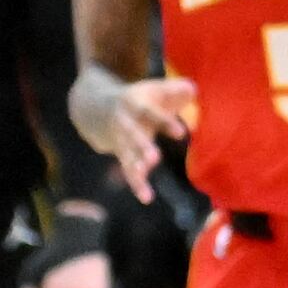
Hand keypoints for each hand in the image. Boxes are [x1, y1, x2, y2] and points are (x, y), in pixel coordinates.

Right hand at [78, 73, 199, 203]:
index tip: (181, 133)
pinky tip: (146, 198)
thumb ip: (174, 90)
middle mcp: (125, 123)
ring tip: (147, 176)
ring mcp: (121, 141)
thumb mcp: (154, 90)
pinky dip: (137, 184)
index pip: (150, 113)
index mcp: (134, 104)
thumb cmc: (139, 100)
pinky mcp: (122, 155)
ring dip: (137, 167)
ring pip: (127, 156)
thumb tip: (192, 89)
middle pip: (133, 135)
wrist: (96, 107)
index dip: (164, 122)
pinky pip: (128, 171)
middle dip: (142, 146)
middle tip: (154, 158)